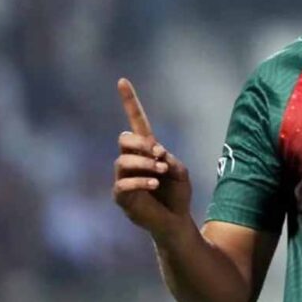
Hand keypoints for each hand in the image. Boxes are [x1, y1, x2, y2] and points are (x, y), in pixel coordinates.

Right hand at [113, 78, 191, 240]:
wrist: (176, 220)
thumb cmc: (178, 193)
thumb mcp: (180, 171)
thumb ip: (167, 159)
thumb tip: (153, 154)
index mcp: (147, 149)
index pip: (136, 122)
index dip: (130, 102)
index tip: (122, 81)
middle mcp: (131, 160)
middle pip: (124, 139)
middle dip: (141, 145)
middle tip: (159, 155)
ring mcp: (124, 178)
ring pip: (122, 161)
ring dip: (144, 164)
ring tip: (160, 172)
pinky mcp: (121, 196)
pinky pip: (123, 183)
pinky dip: (140, 181)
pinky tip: (154, 184)